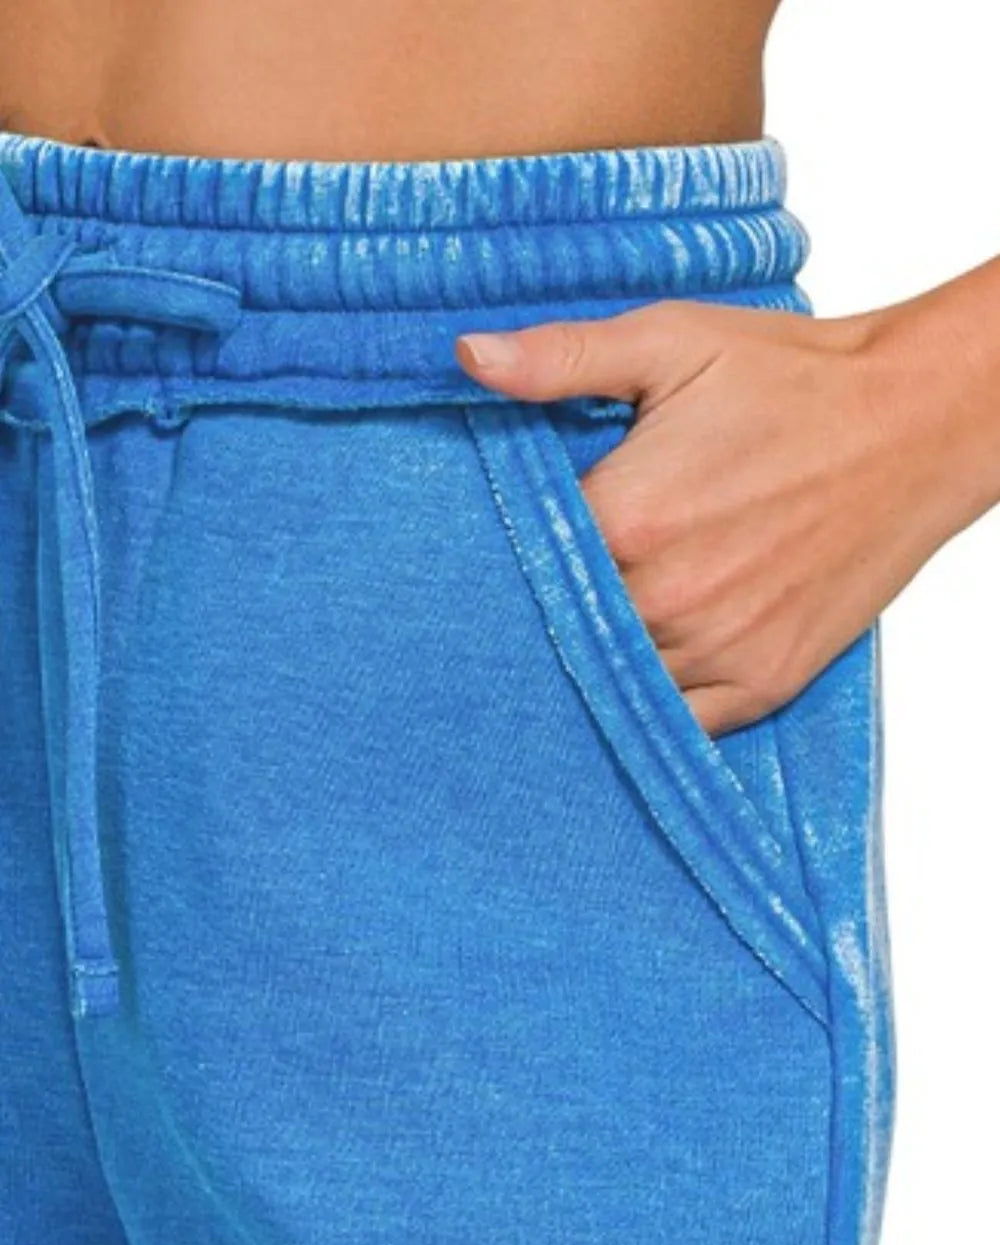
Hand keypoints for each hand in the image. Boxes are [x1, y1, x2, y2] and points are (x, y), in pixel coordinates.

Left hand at [454, 296, 975, 735]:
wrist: (913, 425)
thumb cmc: (792, 382)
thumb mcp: (671, 342)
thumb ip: (562, 357)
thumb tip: (468, 357)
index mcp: (628, 519)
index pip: (518, 566)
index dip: (500, 558)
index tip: (488, 551)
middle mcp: (666, 600)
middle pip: (560, 633)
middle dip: (543, 615)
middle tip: (533, 596)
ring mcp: (718, 650)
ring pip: (614, 684)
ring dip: (592, 662)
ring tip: (584, 630)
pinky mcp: (763, 683)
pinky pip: (679, 721)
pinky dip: (654, 702)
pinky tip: (640, 669)